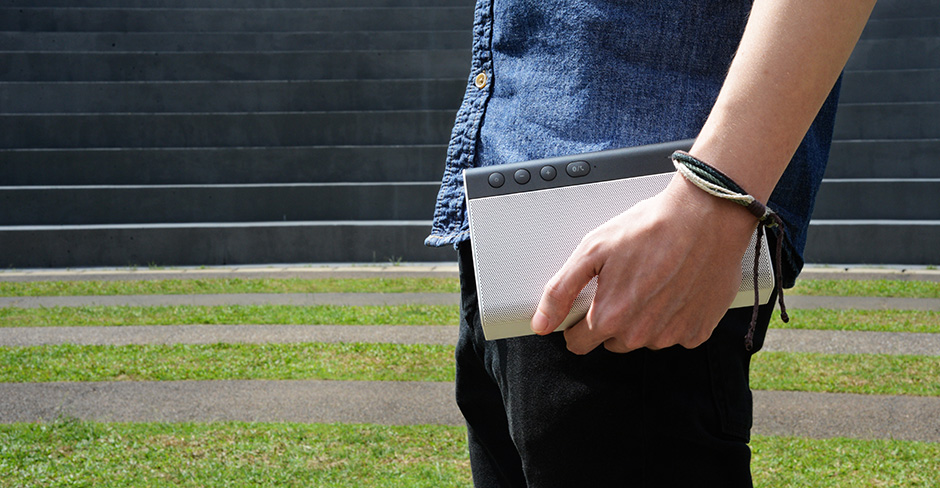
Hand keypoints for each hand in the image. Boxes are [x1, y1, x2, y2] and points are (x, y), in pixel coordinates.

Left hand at [530, 175, 757, 354]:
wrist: (706, 217)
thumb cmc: (651, 228)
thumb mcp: (592, 250)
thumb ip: (561, 290)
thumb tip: (541, 324)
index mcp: (611, 318)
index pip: (579, 343)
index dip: (577, 324)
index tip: (589, 304)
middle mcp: (642, 335)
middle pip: (612, 341)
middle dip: (612, 317)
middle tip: (626, 282)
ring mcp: (673, 336)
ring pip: (643, 338)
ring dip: (643, 318)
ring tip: (653, 280)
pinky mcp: (699, 331)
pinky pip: (675, 334)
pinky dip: (673, 316)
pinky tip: (675, 288)